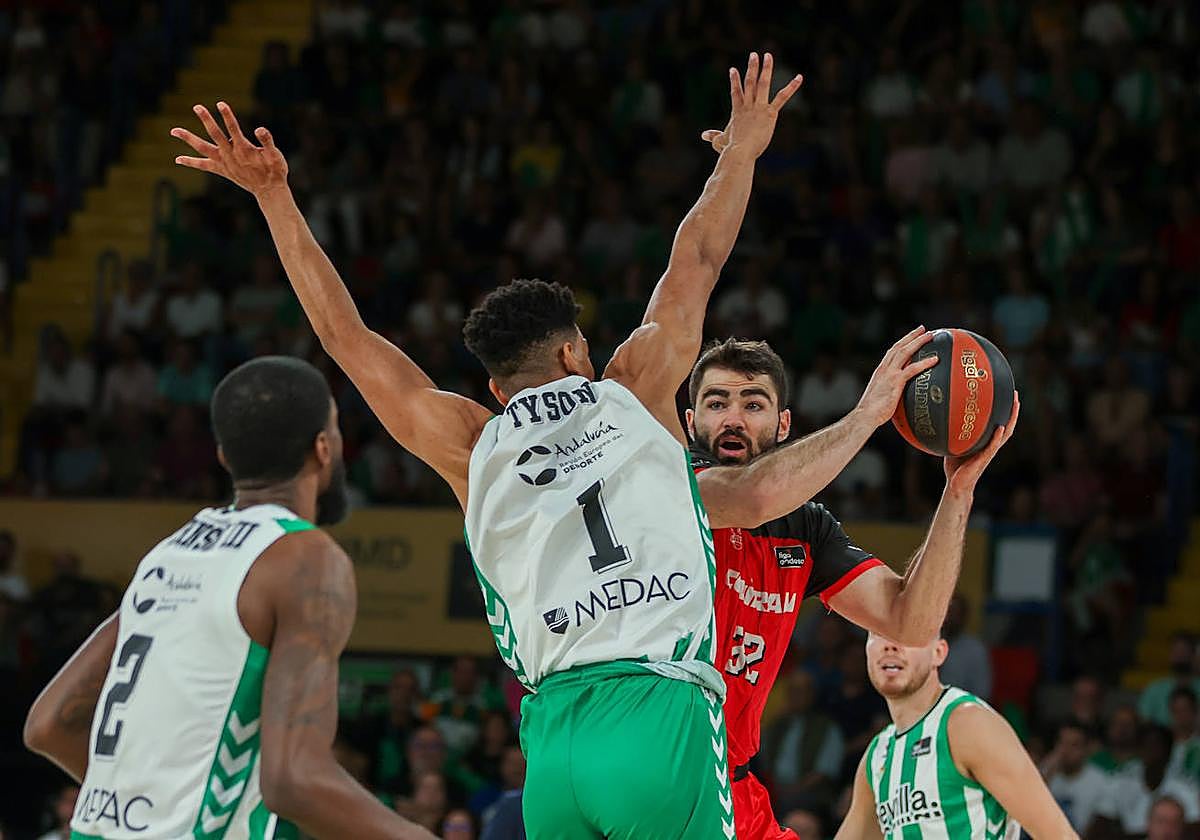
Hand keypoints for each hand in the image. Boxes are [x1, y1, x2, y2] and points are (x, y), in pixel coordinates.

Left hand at [170, 102, 287, 196]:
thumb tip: (260, 129)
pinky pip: (203, 166)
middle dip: (206, 120)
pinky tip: (178, 159)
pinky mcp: (221, 170)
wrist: (269, 190)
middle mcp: (231, 155)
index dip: (227, 116)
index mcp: (244, 149)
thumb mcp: (276, 155)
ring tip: (174, 130)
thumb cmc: (274, 171)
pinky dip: (191, 162)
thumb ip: (268, 141)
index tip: (220, 104)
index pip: (233, 129)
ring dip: (188, 139)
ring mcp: (224, 163)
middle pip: (215, 135)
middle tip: (197, 107)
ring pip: (203, 149)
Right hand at [699, 52, 802, 158]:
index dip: (734, 80)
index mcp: (737, 111)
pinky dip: (791, 87)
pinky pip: (782, 97)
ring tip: (768, 55)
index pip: (735, 92)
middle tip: (754, 55)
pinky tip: (799, 78)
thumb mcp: (719, 141)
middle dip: (752, 67)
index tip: (733, 69)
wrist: (739, 151)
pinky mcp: (770, 113)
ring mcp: (759, 108)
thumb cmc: (730, 149)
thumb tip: (703, 135)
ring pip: (762, 84)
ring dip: (765, 68)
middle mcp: (748, 106)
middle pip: (749, 82)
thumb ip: (712, 136)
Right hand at [855, 326, 938, 426]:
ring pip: (905, 352)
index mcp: (880, 371)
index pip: (891, 351)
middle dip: (911, 336)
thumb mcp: (881, 396)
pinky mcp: (896, 381)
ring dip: (918, 342)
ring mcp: (890, 374)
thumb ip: (890, 392)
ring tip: (930, 336)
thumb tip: (900, 397)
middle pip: (899, 346)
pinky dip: (924, 363)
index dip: (902, 342)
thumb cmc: (872, 412)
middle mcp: (884, 369)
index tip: (911, 336)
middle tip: (923, 329)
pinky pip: (912, 369)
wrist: (865, 415)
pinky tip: (935, 359)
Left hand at [944, 392, 1020, 492]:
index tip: (1006, 392)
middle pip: (1007, 424)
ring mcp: (989, 452)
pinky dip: (997, 437)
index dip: (1003, 409)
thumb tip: (940, 413)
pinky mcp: (983, 459)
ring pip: (1005, 434)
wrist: (956, 484)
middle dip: (1012, 409)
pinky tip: (1000, 428)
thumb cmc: (955, 465)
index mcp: (985, 441)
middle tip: (1015, 393)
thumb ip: (952, 431)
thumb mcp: (954, 443)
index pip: (998, 422)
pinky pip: (992, 447)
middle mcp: (990, 444)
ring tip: (1015, 405)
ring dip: (1011, 420)